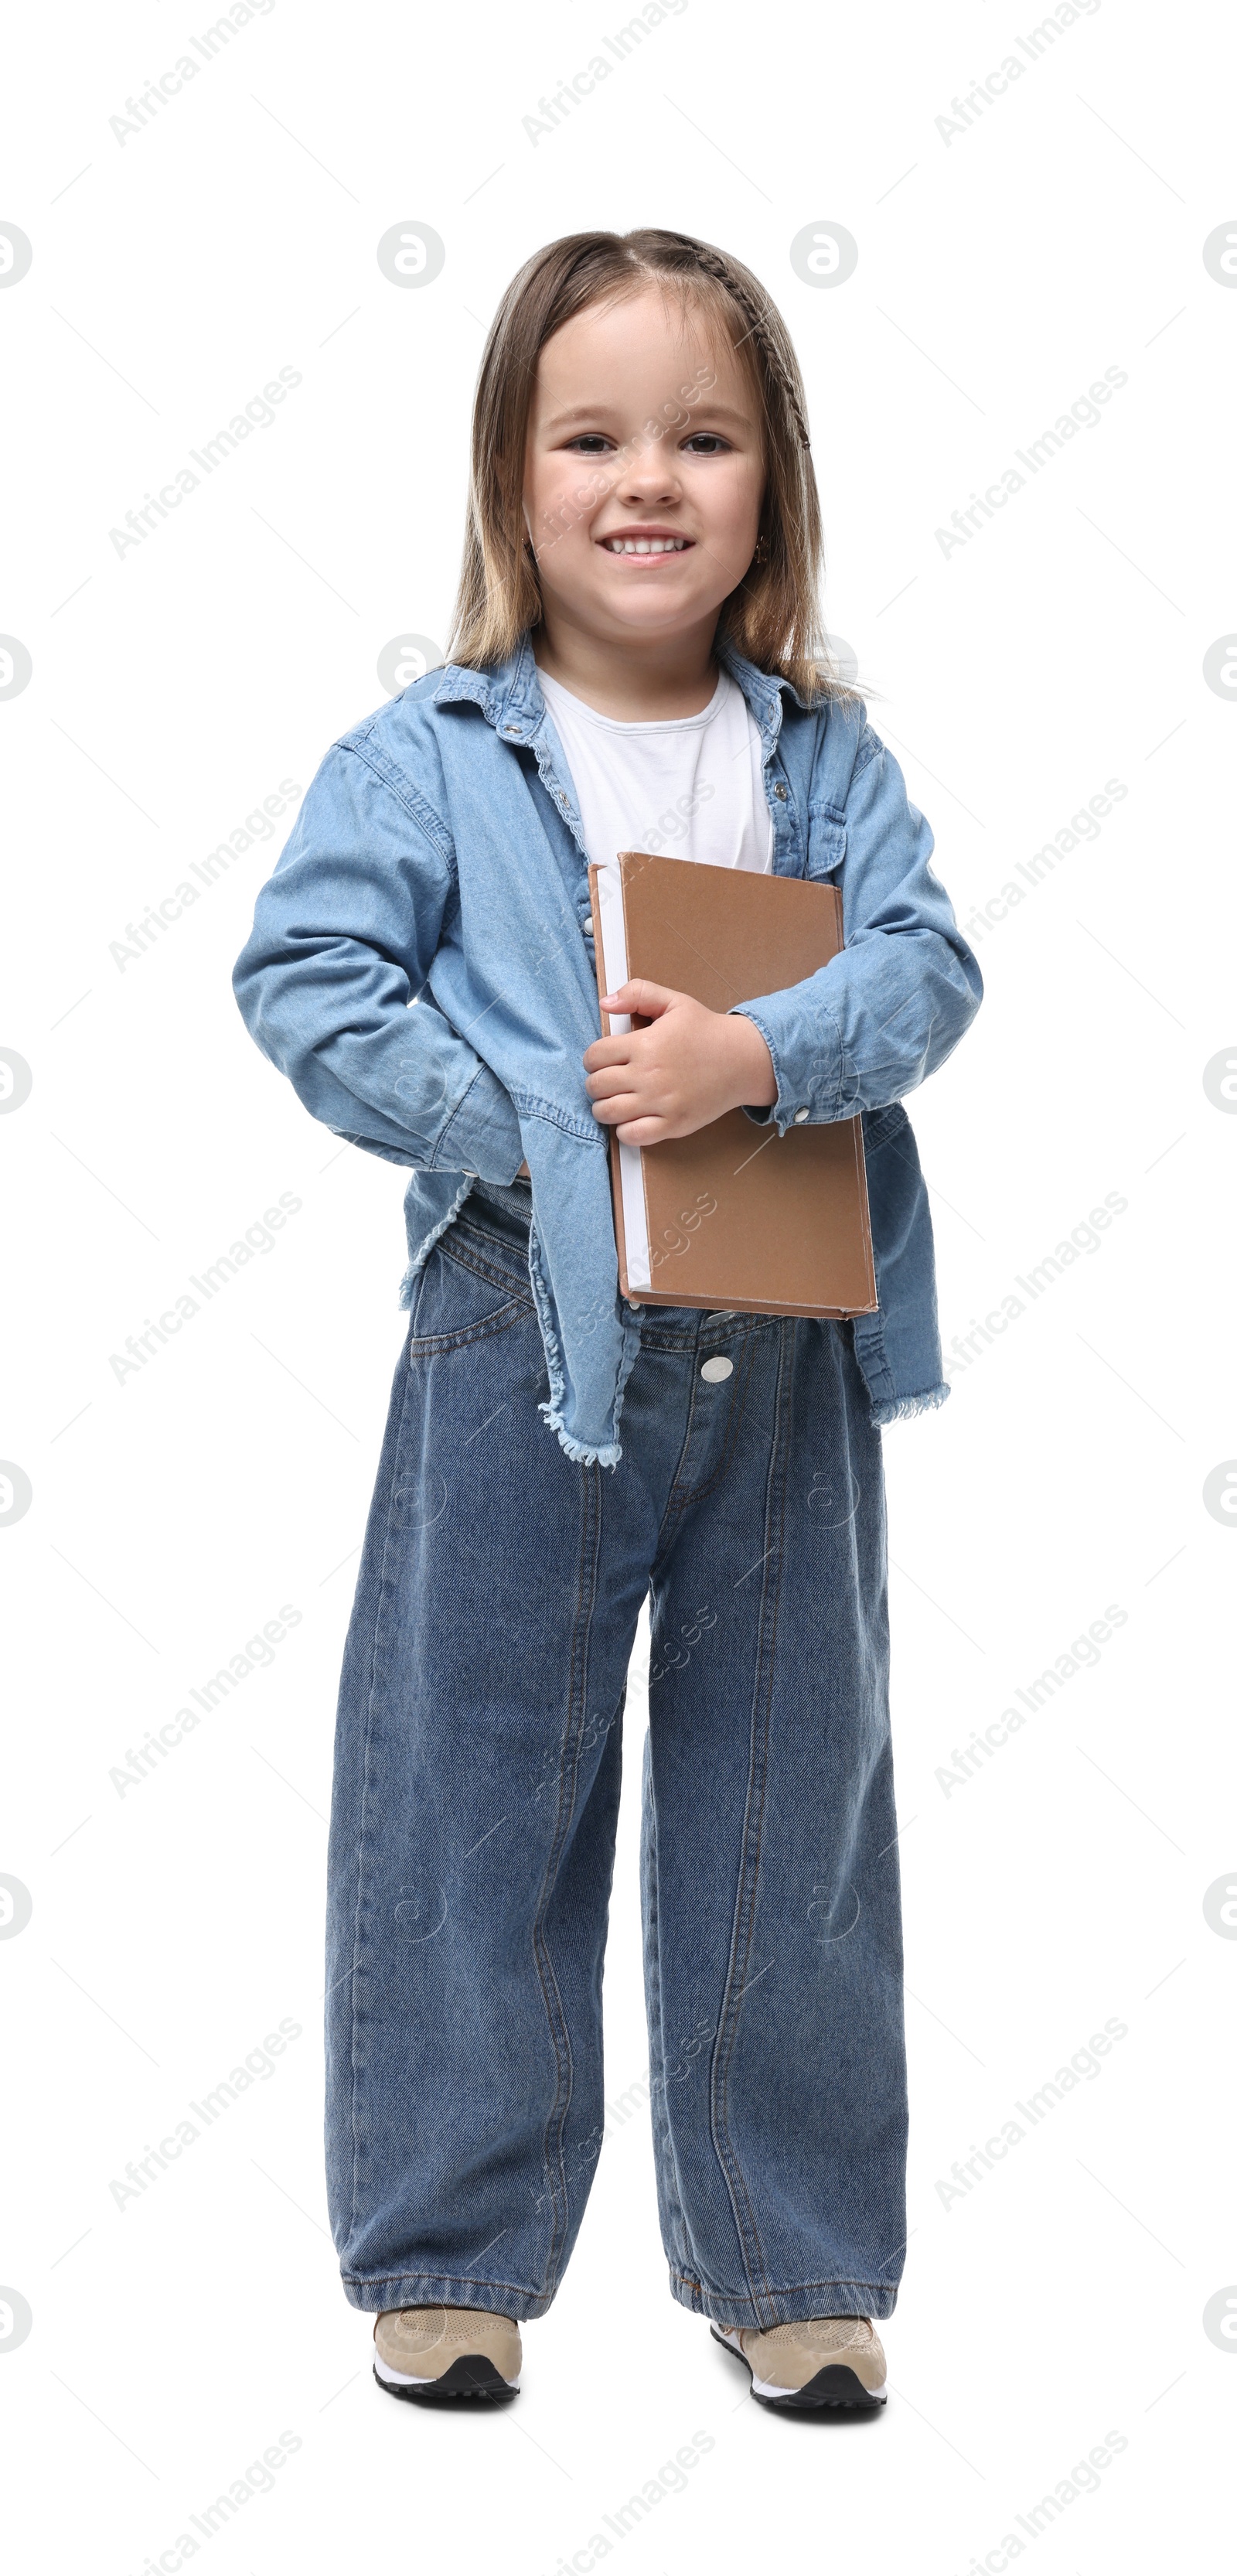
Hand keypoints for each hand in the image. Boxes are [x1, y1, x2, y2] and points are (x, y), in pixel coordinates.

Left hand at [584, 979, 776, 1147]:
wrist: (743, 1059)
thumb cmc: (706, 1031)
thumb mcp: (674, 1002)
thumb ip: (637, 993)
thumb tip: (605, 1003)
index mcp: (645, 1044)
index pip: (594, 1056)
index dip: (593, 1058)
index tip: (603, 1060)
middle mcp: (649, 1075)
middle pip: (596, 1086)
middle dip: (596, 1082)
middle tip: (609, 1080)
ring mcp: (661, 1103)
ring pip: (607, 1113)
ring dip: (605, 1107)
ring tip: (616, 1100)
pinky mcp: (673, 1124)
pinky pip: (632, 1136)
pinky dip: (625, 1130)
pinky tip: (632, 1118)